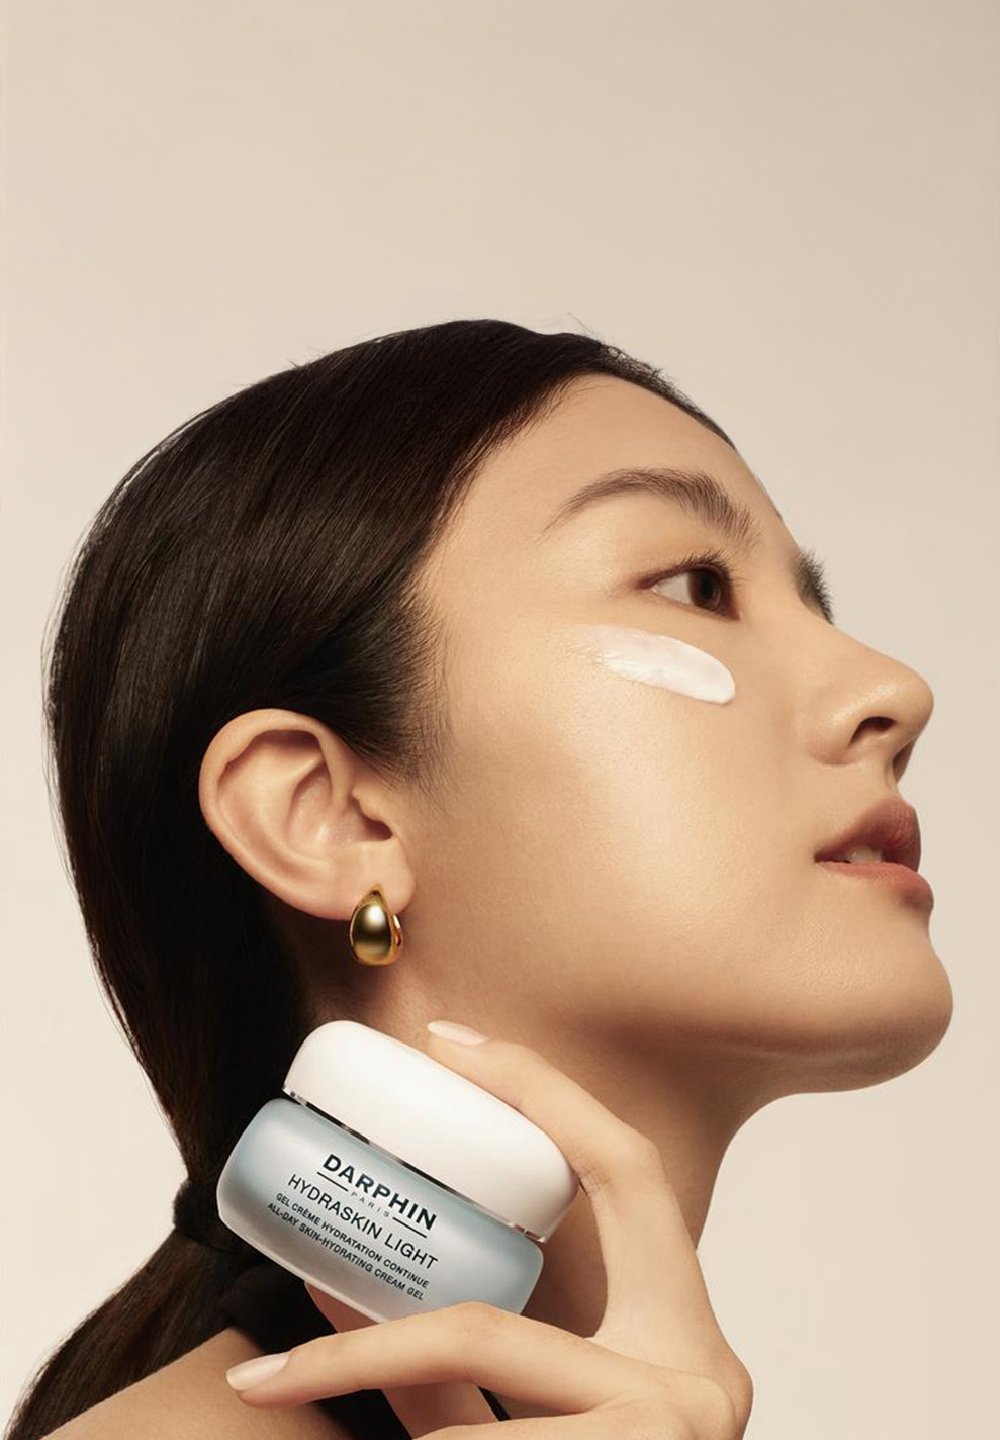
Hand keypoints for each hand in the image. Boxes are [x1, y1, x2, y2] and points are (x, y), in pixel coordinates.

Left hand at [224, 1026, 753, 1437]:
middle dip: (369, 1348)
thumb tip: (336, 1292)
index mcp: (692, 1335)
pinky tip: (342, 1408)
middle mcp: (698, 1391)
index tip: (446, 1044)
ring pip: (470, 1438)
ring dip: (374, 1419)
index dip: (543, 1090)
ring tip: (291, 1412)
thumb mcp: (565, 1415)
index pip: (628, 1170)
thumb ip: (475, 1365)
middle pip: (492, 1338)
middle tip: (267, 1357)